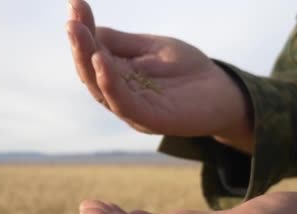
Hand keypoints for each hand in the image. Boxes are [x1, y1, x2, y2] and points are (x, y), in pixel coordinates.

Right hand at [66, 0, 252, 152]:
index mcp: (120, 78)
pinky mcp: (151, 120)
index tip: (74, 4)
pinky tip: (102, 61)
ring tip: (79, 34)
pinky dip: (110, 83)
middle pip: (91, 73)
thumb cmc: (188, 70)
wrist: (224, 93)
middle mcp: (121, 95)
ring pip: (101, 89)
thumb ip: (123, 43)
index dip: (83, 31)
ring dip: (87, 61)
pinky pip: (124, 103)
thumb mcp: (152, 48)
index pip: (94, 54)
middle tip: (71, 21)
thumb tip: (91, 29)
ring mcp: (134, 110)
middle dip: (79, 45)